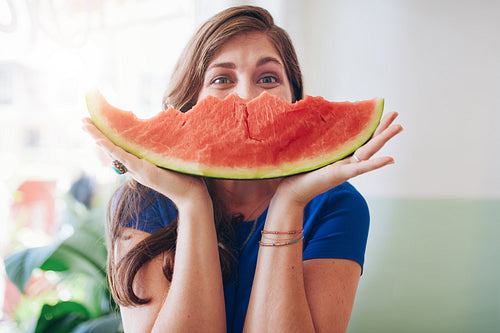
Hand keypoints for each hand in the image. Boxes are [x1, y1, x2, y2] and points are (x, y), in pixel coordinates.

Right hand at [82, 118, 210, 205]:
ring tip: (84, 124)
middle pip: (111, 146)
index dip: (107, 135)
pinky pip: (123, 157)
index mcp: (139, 162)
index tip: (96, 122)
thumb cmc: (184, 175)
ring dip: (97, 137)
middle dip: (96, 133)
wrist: (191, 193)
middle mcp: (135, 165)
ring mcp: (137, 169)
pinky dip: (110, 148)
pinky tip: (100, 140)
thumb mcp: (169, 156)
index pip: (119, 145)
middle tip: (82, 120)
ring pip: (112, 150)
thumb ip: (163, 145)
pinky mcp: (142, 171)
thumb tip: (166, 122)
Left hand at [275, 112, 402, 205]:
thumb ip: (312, 138)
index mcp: (339, 154)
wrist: (291, 192)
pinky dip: (376, 164)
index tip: (376, 108)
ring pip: (369, 151)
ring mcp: (345, 168)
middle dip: (382, 127)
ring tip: (398, 126)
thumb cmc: (296, 172)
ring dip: (384, 139)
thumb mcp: (307, 150)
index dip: (368, 123)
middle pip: (368, 141)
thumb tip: (306, 116)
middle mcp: (345, 160)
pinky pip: (360, 168)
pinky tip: (390, 159)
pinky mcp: (340, 175)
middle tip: (395, 113)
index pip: (357, 136)